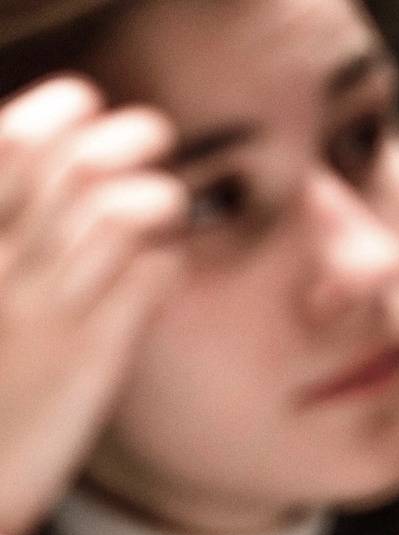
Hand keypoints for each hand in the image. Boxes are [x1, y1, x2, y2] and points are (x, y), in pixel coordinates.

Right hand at [0, 76, 186, 534]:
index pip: (5, 149)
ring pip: (113, 215)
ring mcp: (42, 312)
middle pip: (68, 170)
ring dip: (154, 192)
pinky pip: (146, 280)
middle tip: (152, 132)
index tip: (83, 100)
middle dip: (123, 138)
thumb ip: (4, 241)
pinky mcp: (90, 357)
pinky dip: (165, 257)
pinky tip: (168, 260)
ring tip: (167, 196)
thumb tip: (31, 163)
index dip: (51, 114)